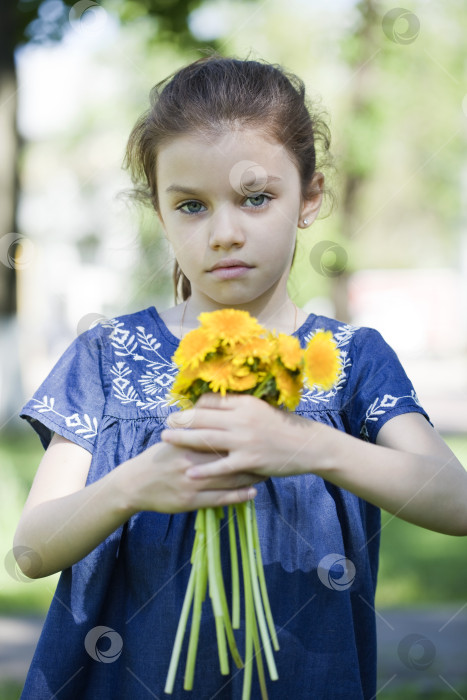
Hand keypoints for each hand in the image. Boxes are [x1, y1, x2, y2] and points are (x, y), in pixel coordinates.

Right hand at [121, 438, 260, 513]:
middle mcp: (192, 463)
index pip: (221, 438)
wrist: (134, 484)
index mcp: (188, 444)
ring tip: (266, 473)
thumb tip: (216, 419)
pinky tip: (252, 493)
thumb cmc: (157, 459)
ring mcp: (192, 484)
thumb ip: (194, 432)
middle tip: (269, 455)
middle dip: (251, 457)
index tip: (259, 435)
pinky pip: (219, 499)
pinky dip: (238, 496)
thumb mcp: (173, 440)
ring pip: (228, 480)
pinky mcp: (190, 502)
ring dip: (250, 477)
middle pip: (229, 458)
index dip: (241, 438)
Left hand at [161, 393, 318, 479]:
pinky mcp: (250, 460)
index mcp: (245, 403)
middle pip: (202, 417)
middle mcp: (242, 419)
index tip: (183, 410)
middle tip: (166, 422)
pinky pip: (221, 466)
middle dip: (181, 419)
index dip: (194, 405)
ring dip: (183, 439)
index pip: (211, 400)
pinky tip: (189, 472)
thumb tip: (216, 405)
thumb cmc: (284, 427)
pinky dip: (203, 470)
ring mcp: (245, 440)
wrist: (308, 445)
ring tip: (166, 439)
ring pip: (206, 438)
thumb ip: (240, 408)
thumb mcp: (262, 409)